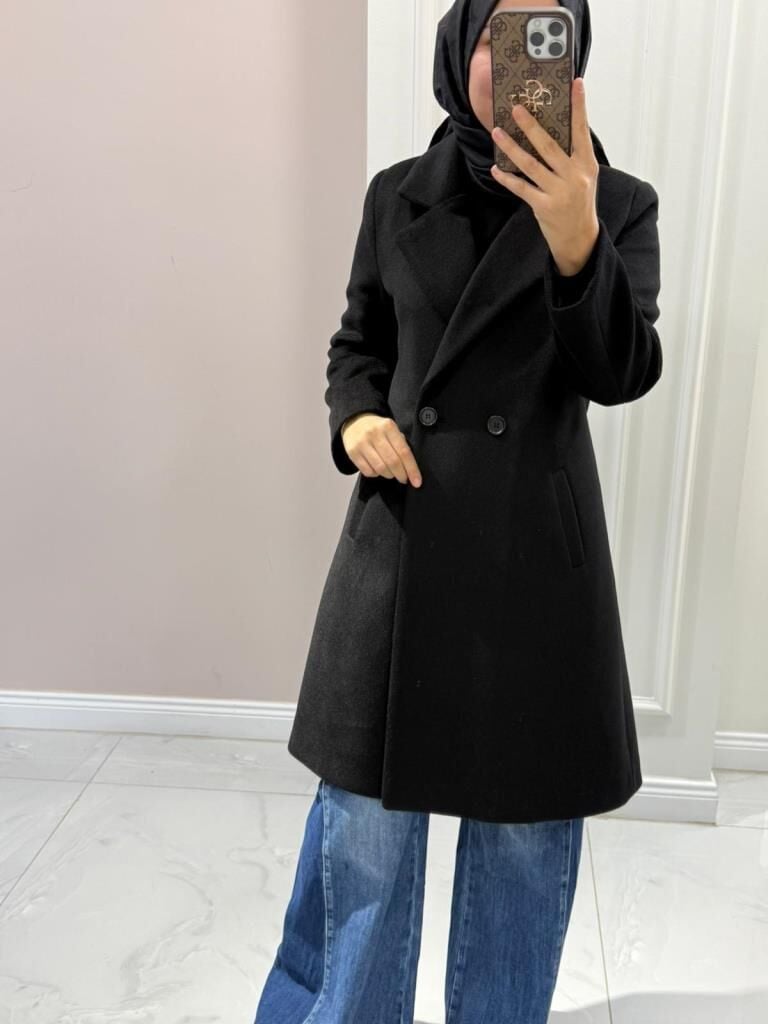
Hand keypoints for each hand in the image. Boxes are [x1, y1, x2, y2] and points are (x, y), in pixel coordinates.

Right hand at [341, 412, 421, 486]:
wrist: (355, 421)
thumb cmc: (378, 429)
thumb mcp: (392, 430)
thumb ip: (401, 445)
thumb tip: (411, 469)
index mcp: (388, 426)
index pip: (404, 452)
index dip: (412, 469)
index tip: (417, 482)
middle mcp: (374, 433)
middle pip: (393, 462)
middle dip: (401, 474)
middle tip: (404, 478)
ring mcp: (362, 443)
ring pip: (380, 468)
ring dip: (389, 475)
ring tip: (391, 473)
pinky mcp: (352, 452)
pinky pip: (368, 471)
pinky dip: (376, 474)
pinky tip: (378, 469)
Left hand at [490, 77, 599, 276]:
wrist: (580, 238)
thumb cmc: (579, 202)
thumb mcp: (583, 177)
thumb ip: (572, 156)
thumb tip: (550, 130)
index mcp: (587, 164)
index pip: (581, 130)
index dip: (579, 106)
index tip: (575, 83)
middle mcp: (575, 177)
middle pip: (549, 145)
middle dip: (531, 125)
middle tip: (517, 107)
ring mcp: (559, 192)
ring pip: (531, 165)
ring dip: (512, 147)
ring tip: (497, 132)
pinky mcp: (544, 207)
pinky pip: (521, 188)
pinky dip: (507, 178)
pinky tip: (496, 169)